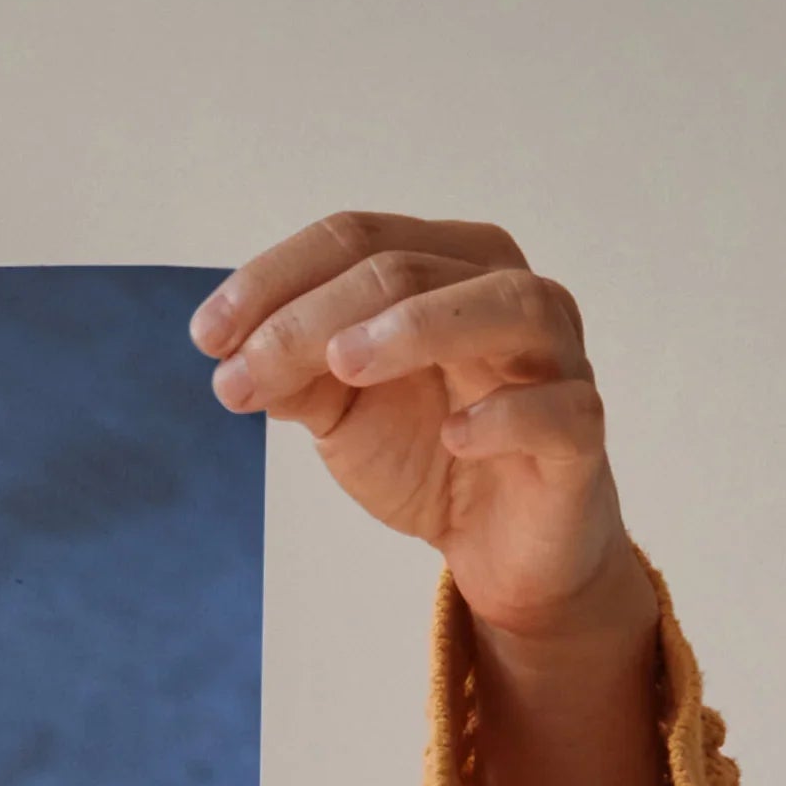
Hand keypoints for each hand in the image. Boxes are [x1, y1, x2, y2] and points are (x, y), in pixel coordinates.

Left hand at [197, 212, 680, 785]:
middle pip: (410, 268)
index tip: (206, 337)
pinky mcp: (580, 435)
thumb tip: (233, 357)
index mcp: (447, 267)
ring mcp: (556, 359)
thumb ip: (295, 374)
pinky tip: (454, 435)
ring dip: (419, 326)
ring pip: (505, 306)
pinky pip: (558, 409)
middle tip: (243, 373)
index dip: (276, 279)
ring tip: (343, 364)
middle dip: (313, 318)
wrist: (498, 546)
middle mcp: (508, 293)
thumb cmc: (427, 452)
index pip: (358, 239)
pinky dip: (506, 415)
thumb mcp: (342, 411)